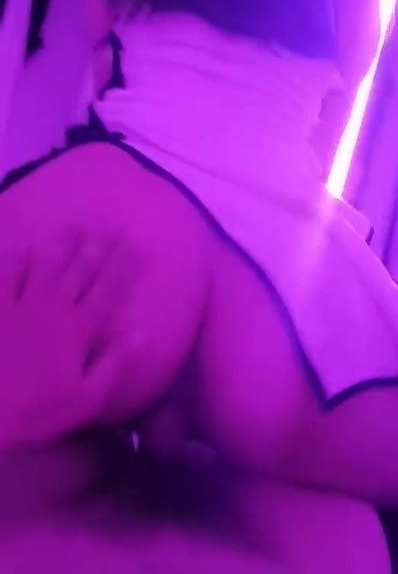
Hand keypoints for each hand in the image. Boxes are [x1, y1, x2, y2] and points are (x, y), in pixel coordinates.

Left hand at [0, 235, 139, 446]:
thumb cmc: (37, 410)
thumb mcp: (86, 398)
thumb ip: (115, 362)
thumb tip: (143, 331)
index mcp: (78, 328)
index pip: (109, 289)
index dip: (125, 265)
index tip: (139, 243)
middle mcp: (53, 307)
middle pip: (81, 269)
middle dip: (99, 246)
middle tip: (111, 226)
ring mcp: (20, 304)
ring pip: (46, 264)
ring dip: (62, 244)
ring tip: (73, 227)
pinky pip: (5, 275)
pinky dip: (15, 260)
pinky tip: (21, 248)